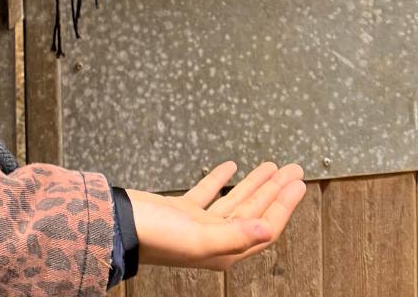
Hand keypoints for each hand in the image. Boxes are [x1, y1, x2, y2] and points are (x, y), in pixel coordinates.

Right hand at [126, 160, 305, 270]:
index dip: (284, 205)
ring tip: (272, 166)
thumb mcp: (200, 238)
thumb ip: (236, 234)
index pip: (264, 226)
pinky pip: (209, 193)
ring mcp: (198, 224)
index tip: (298, 184)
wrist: (119, 225)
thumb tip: (268, 229)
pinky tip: (231, 167)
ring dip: (255, 183)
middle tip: (294, 170)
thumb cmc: (155, 236)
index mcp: (224, 250)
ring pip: (236, 201)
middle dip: (276, 190)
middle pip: (254, 211)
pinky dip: (221, 179)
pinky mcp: (183, 210)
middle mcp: (215, 238)